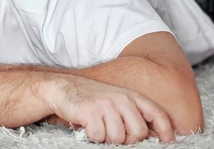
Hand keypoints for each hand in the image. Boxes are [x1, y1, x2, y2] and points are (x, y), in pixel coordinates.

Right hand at [41, 75, 174, 144]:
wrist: (63, 88)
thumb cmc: (92, 99)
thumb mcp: (116, 101)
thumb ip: (133, 114)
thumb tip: (153, 135)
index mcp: (131, 96)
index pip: (157, 114)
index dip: (166, 131)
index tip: (167, 142)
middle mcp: (121, 99)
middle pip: (138, 133)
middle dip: (127, 140)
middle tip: (114, 134)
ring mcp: (106, 105)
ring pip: (118, 138)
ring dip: (107, 138)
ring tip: (99, 127)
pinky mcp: (91, 112)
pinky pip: (99, 136)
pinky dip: (93, 136)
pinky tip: (88, 126)